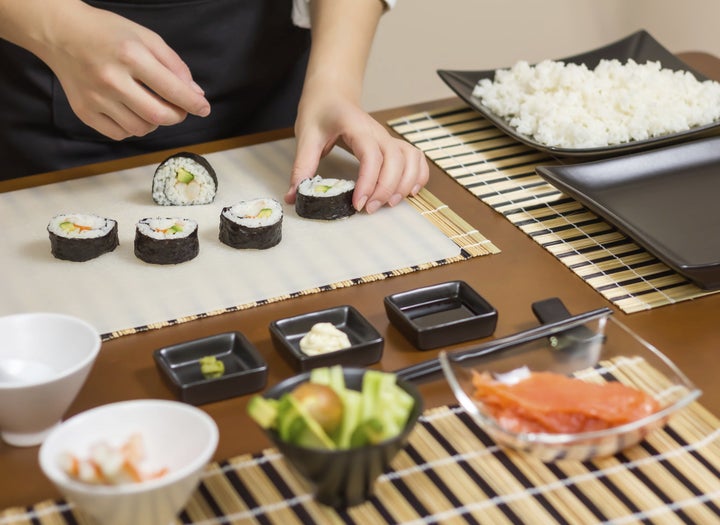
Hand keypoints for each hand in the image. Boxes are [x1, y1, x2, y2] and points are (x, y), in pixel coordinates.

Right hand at [34, 3, 209, 139]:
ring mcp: (95, 98)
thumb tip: (196, 94)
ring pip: (141, 129)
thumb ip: (174, 65)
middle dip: (177, 116)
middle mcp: (111, 79)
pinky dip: (132, 128)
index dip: (194, 104)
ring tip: (151, 105)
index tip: (204, 109)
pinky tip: (130, 111)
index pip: (173, 90)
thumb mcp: (146, 37)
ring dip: (155, 122)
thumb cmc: (108, 33)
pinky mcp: (84, 112)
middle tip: (178, 109)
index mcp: (130, 55)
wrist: (60, 33)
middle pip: (159, 116)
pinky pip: (119, 134)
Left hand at [287, 91, 428, 213]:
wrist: (332, 93)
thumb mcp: (306, 136)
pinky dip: (418, 175)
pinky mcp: (392, 144)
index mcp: (357, 127)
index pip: (371, 156)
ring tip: (389, 204)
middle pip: (396, 161)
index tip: (358, 203)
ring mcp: (388, 138)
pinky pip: (415, 158)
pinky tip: (409, 191)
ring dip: (405, 184)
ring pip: (410, 159)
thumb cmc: (320, 110)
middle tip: (368, 209)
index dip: (368, 182)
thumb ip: (302, 168)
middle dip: (386, 189)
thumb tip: (294, 197)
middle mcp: (378, 132)